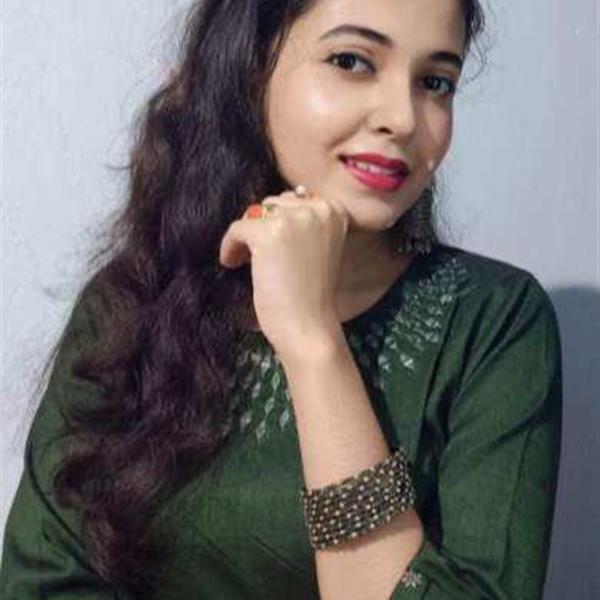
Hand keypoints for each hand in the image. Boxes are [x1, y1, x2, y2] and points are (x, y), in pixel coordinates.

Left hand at [218, 187, 350, 361]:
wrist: (309, 327)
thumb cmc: (311, 295)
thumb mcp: (317, 248)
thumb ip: (303, 224)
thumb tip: (272, 203)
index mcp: (334, 210)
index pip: (293, 200)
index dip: (280, 224)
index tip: (277, 251)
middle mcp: (318, 208)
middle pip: (273, 204)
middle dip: (264, 228)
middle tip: (264, 260)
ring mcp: (294, 219)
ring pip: (254, 215)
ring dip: (247, 238)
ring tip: (250, 263)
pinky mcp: (269, 233)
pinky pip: (236, 229)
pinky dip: (230, 247)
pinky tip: (234, 264)